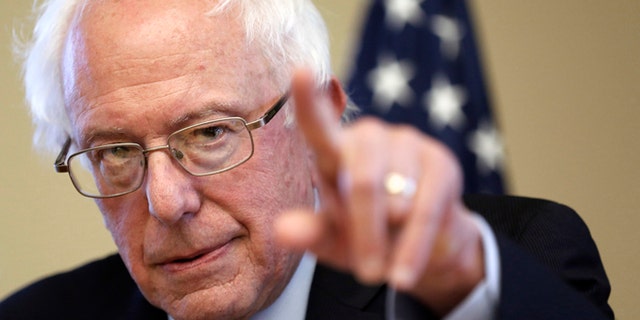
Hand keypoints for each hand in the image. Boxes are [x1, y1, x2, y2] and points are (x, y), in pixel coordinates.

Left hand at [275, 70, 484, 314]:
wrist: (420, 249)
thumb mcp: (334, 241)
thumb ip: (311, 233)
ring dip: (389, 244)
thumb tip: (282, 231)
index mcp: (335, 153)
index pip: (319, 127)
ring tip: (386, 264)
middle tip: (365, 274)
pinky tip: (404, 272)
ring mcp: (408, 144)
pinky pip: (425, 210)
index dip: (308, 100)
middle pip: (363, 181)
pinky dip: (413, 248)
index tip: (299, 72)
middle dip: (364, 234)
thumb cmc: (368, 238)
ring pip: (395, 199)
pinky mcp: (441, 162)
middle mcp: (370, 138)